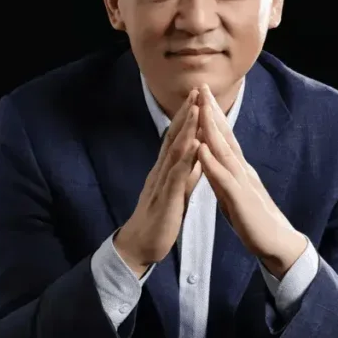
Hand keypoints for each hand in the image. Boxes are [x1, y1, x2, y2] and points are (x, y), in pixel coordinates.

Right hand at [115, 88, 202, 276]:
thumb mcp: (176, 192)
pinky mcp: (167, 199)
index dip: (186, 117)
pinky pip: (176, 177)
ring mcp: (162, 184)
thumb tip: (197, 155)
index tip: (197, 97)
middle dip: (186, 114)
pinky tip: (194, 147)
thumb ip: (186, 173)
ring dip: (186, 130)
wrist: (139, 246)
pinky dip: (186, 160)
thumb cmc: (159, 219)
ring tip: (196, 110)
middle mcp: (161, 171)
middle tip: (196, 91)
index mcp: (165, 170)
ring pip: (175, 152)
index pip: (176, 138)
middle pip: (174, 137)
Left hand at [195, 85, 306, 277]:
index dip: (212, 115)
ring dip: (211, 128)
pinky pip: (224, 178)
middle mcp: (242, 169)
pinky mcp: (241, 199)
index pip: (223, 137)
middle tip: (201, 87)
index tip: (201, 95)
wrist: (276, 243)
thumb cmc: (253, 219)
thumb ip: (221, 175)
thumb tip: (207, 160)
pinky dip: (211, 162)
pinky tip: (201, 149)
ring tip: (200, 108)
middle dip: (212, 111)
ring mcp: (242, 182)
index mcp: (238, 168)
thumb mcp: (232, 193)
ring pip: (224, 150)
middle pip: (225, 135)